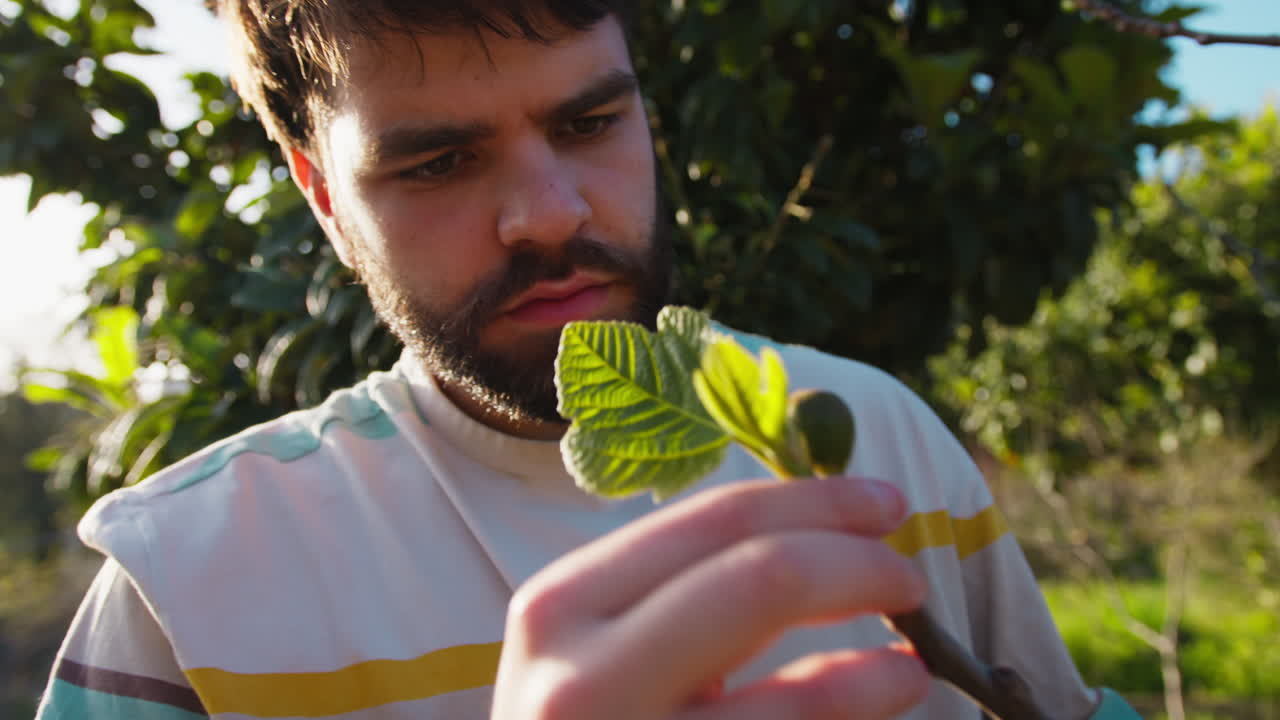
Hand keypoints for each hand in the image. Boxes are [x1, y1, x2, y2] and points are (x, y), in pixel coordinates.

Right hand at [491, 475, 929, 719]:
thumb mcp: (599, 647)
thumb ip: (680, 592)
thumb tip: (822, 531)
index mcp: (562, 605)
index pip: (714, 522)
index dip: (818, 504)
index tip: (887, 506)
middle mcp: (581, 679)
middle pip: (762, 581)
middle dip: (859, 568)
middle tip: (909, 581)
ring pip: (796, 698)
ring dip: (878, 673)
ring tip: (912, 666)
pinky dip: (850, 717)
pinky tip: (880, 702)